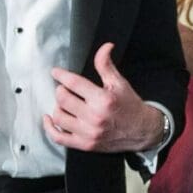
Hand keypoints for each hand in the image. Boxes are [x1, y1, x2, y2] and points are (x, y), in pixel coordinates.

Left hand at [45, 41, 163, 155]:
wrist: (142, 131)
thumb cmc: (130, 106)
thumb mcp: (119, 83)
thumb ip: (106, 65)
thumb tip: (105, 47)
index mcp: (103, 99)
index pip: (74, 83)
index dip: (61, 75)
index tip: (56, 72)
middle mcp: (94, 117)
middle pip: (63, 99)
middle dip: (61, 90)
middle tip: (65, 88)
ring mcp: (89, 133)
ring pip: (59, 116)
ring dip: (58, 107)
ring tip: (64, 103)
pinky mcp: (85, 145)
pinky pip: (59, 138)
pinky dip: (50, 128)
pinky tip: (50, 119)